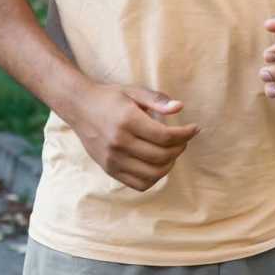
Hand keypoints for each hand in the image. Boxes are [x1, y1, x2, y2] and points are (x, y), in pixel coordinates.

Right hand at [73, 83, 199, 191]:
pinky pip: (138, 183)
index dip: (184, 134)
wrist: (80, 107)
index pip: (164, 136)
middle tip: (184, 140)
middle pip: (161, 156)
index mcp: (127, 121)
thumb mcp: (133, 91)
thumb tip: (179, 108)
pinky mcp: (110, 170)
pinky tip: (158, 163)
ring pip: (152, 174)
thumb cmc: (110, 97)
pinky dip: (154, 177)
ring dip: (169, 165)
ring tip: (173, 152)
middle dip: (180, 149)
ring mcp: (113, 159)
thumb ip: (157, 100)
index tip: (194, 129)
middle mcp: (119, 143)